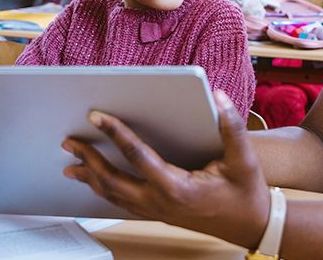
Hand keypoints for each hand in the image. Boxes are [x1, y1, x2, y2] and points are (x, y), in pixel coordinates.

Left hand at [62, 90, 270, 248]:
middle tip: (70, 141)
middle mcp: (162, 202)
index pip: (138, 156)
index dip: (116, 134)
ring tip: (71, 162)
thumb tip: (219, 97)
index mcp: (178, 188)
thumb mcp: (244, 159)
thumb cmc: (246, 193)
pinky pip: (122, 202)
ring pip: (114, 196)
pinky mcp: (158, 212)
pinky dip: (104, 189)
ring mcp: (157, 211)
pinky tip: (95, 180)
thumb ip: (231, 126)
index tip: (97, 116)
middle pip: (114, 181)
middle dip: (89, 160)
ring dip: (91, 177)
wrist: (252, 225)